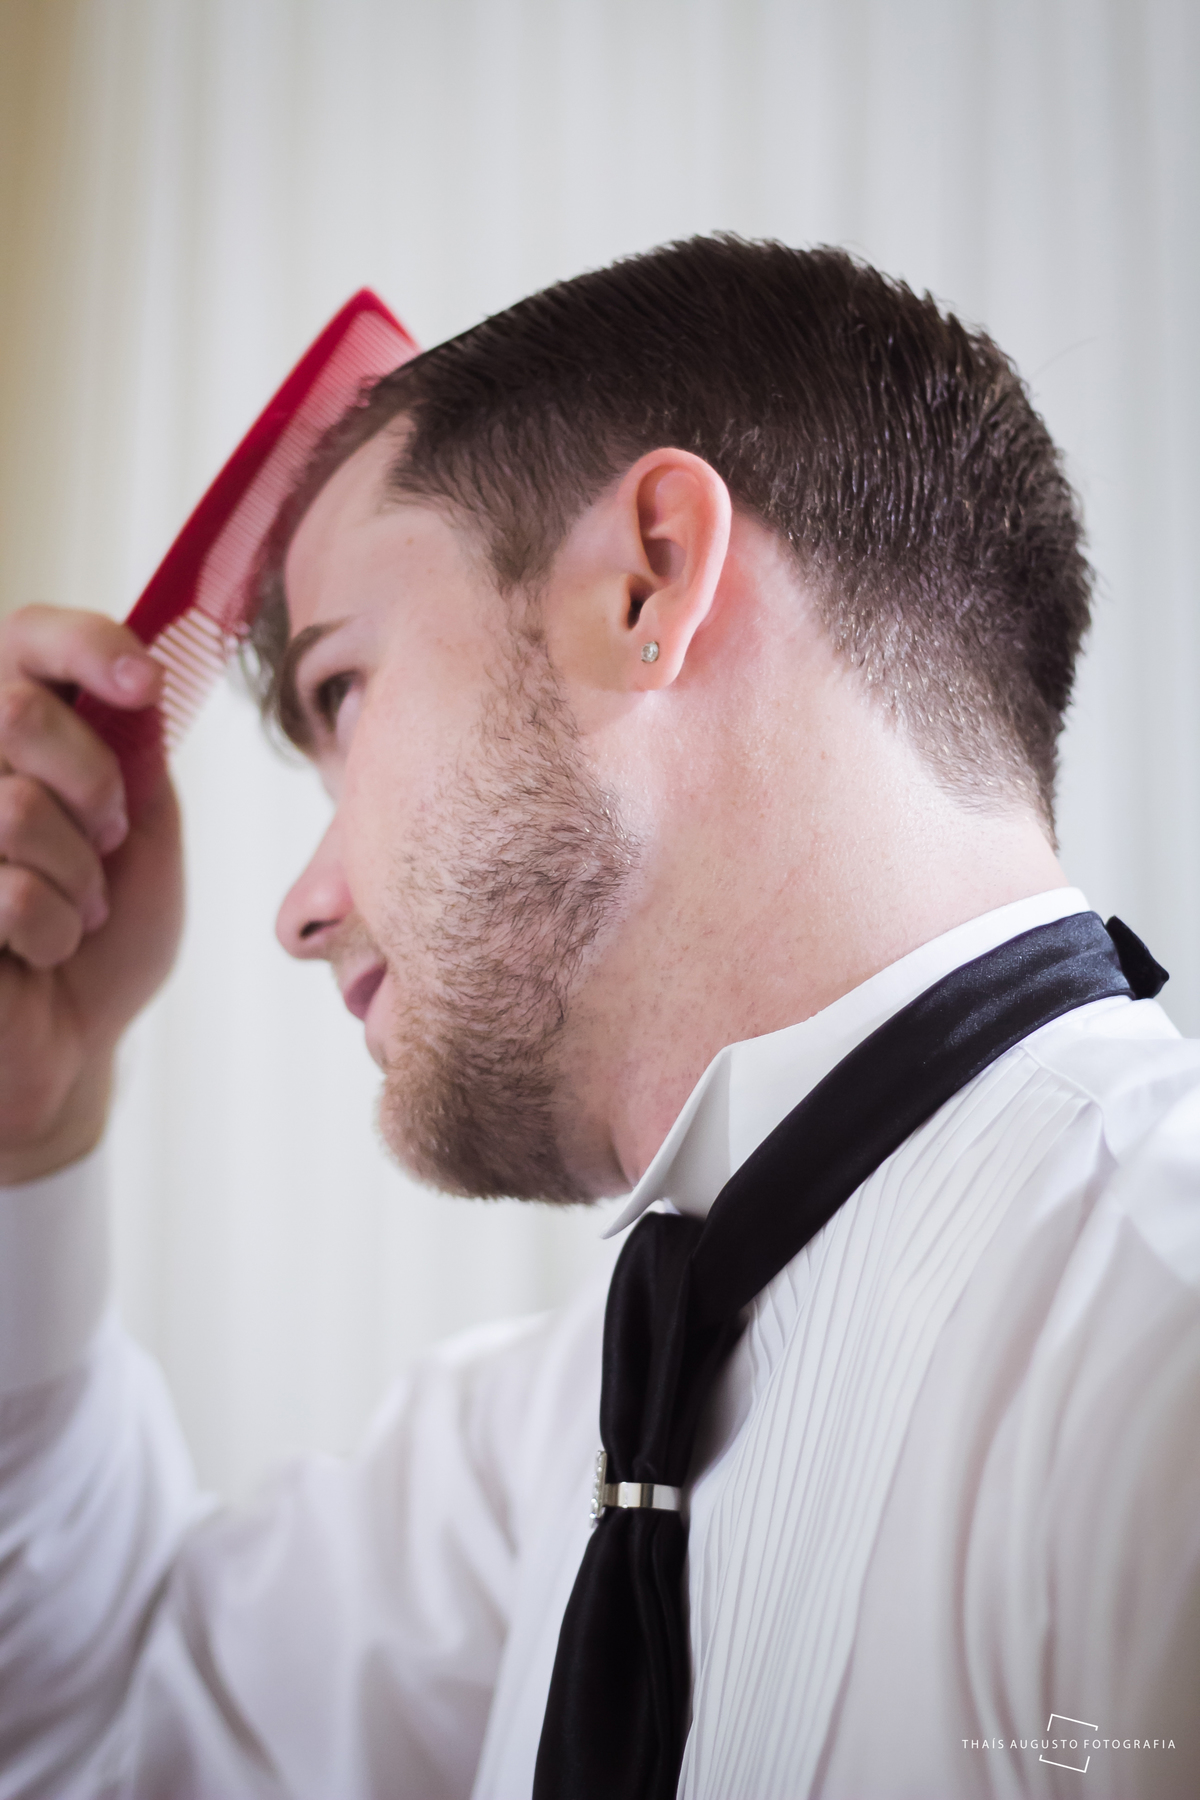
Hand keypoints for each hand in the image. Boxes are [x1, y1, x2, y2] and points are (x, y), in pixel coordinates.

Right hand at [0, 606, 183, 1183]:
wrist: (70, 1045)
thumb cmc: (104, 936)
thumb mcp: (142, 830)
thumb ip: (131, 750)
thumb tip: (134, 679)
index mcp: (9, 730)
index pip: (24, 636)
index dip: (85, 642)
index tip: (144, 684)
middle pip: (17, 710)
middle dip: (94, 782)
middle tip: (106, 839)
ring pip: (15, 806)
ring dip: (77, 875)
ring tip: (75, 911)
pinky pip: (5, 889)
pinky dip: (50, 929)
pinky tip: (37, 952)